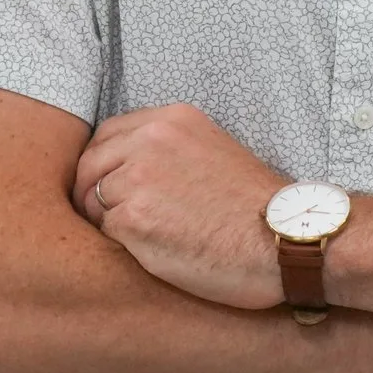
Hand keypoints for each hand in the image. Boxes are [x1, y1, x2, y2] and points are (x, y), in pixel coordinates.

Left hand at [74, 105, 288, 309]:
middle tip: (113, 222)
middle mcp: (150, 140)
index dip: (104, 166)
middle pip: (89, 166)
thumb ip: (170, 149)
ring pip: (93, 201)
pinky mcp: (134, 219)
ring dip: (108, 222)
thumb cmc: (255, 207)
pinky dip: (122, 246)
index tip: (113, 189)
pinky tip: (155, 252)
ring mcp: (139, 178)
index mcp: (171, 120)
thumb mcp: (213, 150)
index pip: (107, 135)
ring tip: (144, 239)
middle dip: (93, 195)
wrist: (283, 240)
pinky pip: (105, 233)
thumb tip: (128, 167)